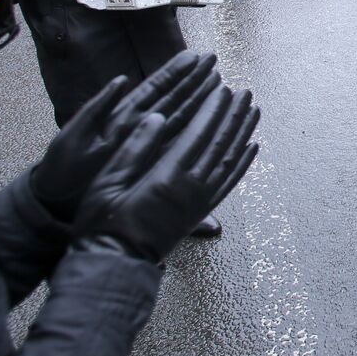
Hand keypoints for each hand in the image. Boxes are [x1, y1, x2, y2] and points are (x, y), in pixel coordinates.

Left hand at [31, 51, 219, 221]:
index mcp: (118, 118)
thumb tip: (122, 80)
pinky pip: (170, 140)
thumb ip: (98, 107)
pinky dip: (188, 127)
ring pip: (174, 116)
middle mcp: (133, 127)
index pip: (153, 90)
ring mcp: (139, 142)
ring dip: (193, 97)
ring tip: (213, 77)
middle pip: (169, 98)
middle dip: (191, 79)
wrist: (55, 200)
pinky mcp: (142, 159)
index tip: (194, 56)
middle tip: (212, 59)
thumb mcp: (74, 135)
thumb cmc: (62, 170)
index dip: (174, 73)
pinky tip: (204, 116)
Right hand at [72, 82, 259, 263]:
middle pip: (220, 144)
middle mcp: (190, 188)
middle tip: (245, 92)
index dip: (212, 109)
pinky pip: (229, 183)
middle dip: (234, 115)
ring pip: (230, 160)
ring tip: (254, 111)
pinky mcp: (200, 213)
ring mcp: (199, 202)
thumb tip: (157, 117)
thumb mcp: (107, 183)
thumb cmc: (102, 224)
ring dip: (243, 133)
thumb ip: (134, 149)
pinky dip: (243, 163)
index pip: (197, 134)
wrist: (115, 267)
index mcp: (166, 177)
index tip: (222, 88)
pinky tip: (252, 148)